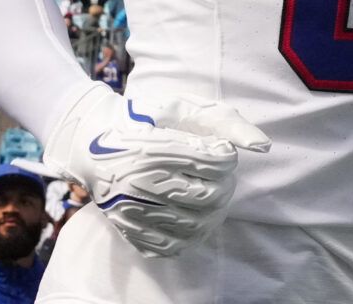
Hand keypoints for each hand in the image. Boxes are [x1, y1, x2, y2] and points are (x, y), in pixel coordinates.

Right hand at [44, 82, 268, 257]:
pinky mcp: (128, 231)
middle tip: (219, 172)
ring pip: (196, 225)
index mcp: (152, 148)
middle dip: (225, 184)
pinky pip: (173, 246)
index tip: (218, 149)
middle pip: (210, 197)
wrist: (89, 141)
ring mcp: (131, 212)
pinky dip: (191, 233)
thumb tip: (263, 146)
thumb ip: (224, 121)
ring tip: (208, 190)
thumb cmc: (142, 118)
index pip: (214, 164)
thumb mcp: (180, 106)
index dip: (226, 156)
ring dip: (214, 208)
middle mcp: (138, 184)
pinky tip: (191, 212)